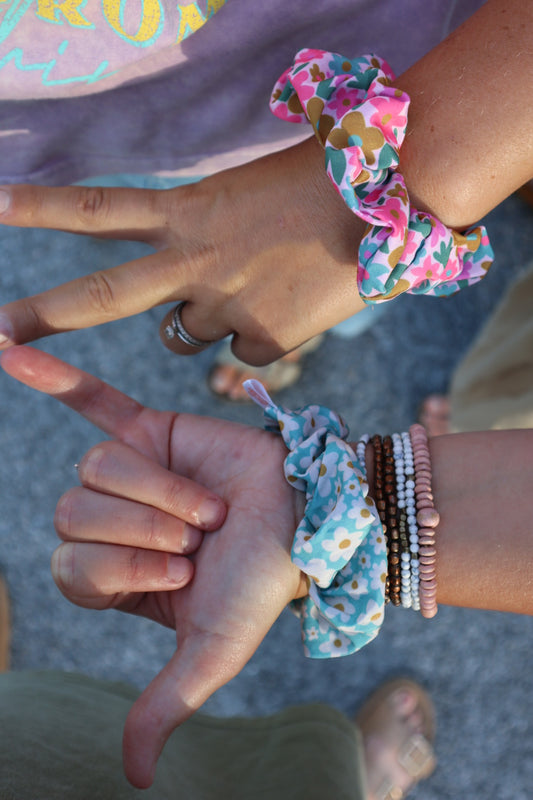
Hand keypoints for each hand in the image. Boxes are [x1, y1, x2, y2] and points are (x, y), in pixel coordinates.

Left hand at [0, 137, 365, 364]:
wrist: (388, 205)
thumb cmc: (317, 189)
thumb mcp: (242, 200)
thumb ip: (201, 245)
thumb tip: (184, 309)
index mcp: (189, 212)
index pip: (96, 209)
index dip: (38, 206)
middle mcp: (196, 262)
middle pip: (101, 297)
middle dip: (41, 316)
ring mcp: (228, 304)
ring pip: (185, 335)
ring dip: (203, 318)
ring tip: (255, 283)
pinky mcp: (265, 339)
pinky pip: (242, 350)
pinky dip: (257, 335)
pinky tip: (291, 306)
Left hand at [0, 345, 306, 787]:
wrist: (309, 518)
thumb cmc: (263, 584)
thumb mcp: (211, 652)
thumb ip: (164, 703)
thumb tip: (134, 777)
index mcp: (116, 578)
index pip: (72, 566)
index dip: (125, 566)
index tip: (185, 568)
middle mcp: (113, 524)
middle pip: (74, 510)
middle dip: (143, 525)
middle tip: (199, 533)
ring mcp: (129, 472)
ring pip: (97, 464)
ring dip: (158, 486)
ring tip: (204, 501)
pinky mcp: (149, 427)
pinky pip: (89, 401)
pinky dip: (48, 376)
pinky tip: (6, 347)